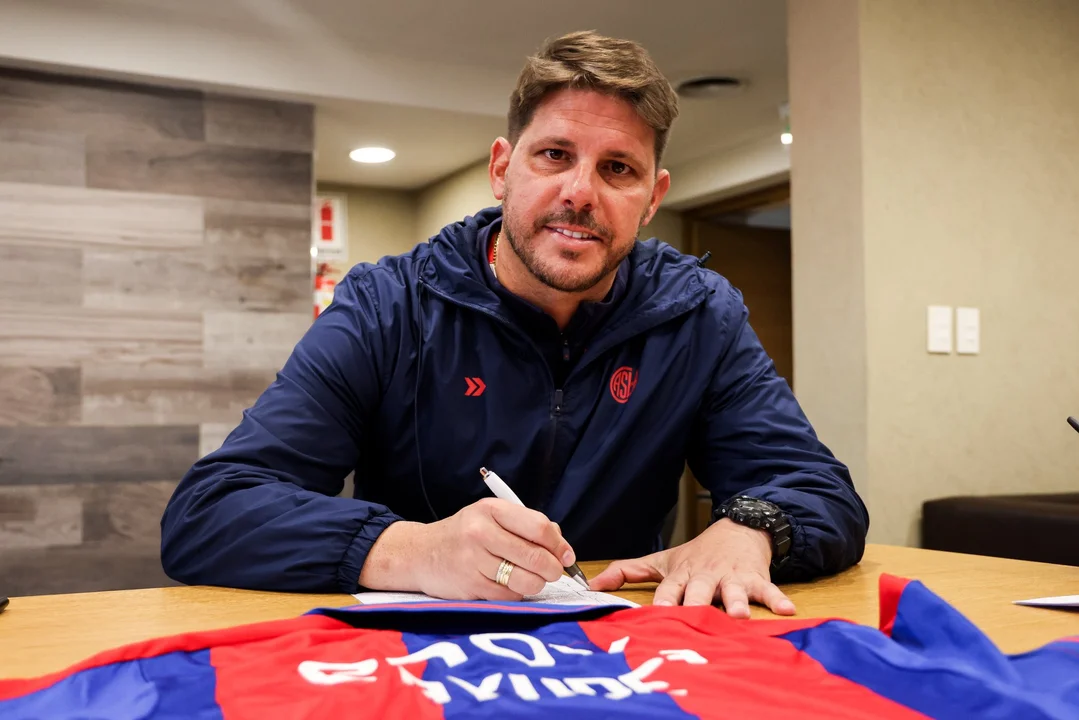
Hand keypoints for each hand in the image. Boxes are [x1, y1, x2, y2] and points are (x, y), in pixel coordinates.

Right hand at [359, 498, 574, 600]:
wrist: (421, 553)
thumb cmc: (464, 534)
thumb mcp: (491, 517)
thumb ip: (526, 526)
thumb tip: (562, 546)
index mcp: (491, 509)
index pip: (538, 527)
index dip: (559, 545)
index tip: (567, 555)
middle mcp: (480, 532)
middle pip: (535, 556)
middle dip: (553, 569)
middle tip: (554, 572)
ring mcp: (473, 560)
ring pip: (524, 580)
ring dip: (536, 584)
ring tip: (533, 579)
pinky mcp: (469, 585)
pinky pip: (508, 595)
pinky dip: (516, 593)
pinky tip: (509, 585)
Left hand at [589, 518, 794, 617]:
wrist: (738, 529)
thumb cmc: (697, 553)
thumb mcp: (663, 560)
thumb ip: (628, 571)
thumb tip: (592, 585)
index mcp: (681, 574)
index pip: (669, 590)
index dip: (663, 602)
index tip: (655, 615)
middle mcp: (705, 576)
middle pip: (699, 592)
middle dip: (696, 604)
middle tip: (694, 617)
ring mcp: (731, 577)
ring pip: (732, 591)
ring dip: (735, 602)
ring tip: (739, 616)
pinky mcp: (755, 577)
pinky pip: (767, 589)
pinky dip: (776, 599)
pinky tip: (786, 610)